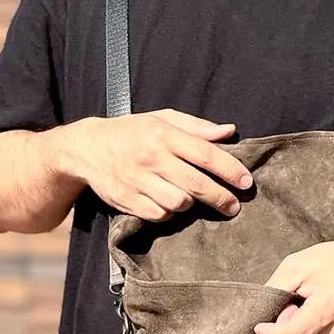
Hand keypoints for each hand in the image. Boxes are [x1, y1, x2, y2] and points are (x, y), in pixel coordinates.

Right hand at [52, 108, 251, 220]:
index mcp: (163, 134)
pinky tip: (169, 204)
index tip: (246, 182)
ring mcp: (138, 181)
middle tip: (234, 206)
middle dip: (220, 197)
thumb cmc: (132, 132)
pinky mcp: (128, 200)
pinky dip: (168, 213)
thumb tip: (229, 131)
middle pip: (196, 184)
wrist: (87, 149)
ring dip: (191, 204)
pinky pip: (159, 214)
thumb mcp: (161, 119)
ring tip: (193, 198)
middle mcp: (152, 158)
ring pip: (179, 203)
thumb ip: (197, 127)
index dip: (230, 170)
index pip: (205, 154)